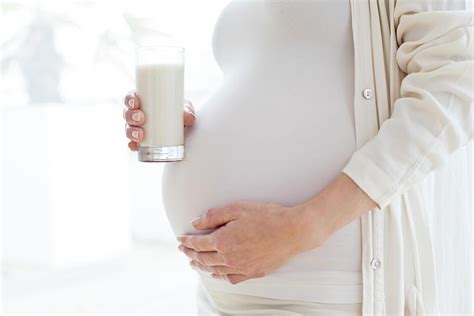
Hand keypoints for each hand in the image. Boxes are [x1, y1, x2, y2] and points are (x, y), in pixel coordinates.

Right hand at [122, 91, 195, 150]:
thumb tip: (189, 118)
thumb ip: (187, 111)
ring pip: (128, 128)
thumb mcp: (184, 109)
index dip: (129, 99)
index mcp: (144, 102)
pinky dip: (132, 145)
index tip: (136, 103)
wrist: (183, 129)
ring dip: (131, 132)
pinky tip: (135, 147)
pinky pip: (133, 143)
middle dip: (131, 116)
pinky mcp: (141, 141)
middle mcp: (137, 114)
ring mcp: (137, 128)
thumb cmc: (179, 113)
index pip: (131, 98)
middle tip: (141, 119)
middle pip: (127, 113)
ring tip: (140, 135)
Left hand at [176, 201, 320, 284]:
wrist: (293, 231)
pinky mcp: (253, 273)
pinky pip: (231, 278)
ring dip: (202, 266)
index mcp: (223, 241)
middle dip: (190, 253)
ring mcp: (241, 268)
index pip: (198, 244)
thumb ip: (213, 216)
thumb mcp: (237, 209)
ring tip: (195, 262)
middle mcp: (229, 258)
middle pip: (203, 258)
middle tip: (184, 250)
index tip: (180, 239)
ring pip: (215, 270)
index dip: (187, 241)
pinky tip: (218, 273)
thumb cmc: (267, 217)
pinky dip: (220, 276)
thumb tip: (196, 223)